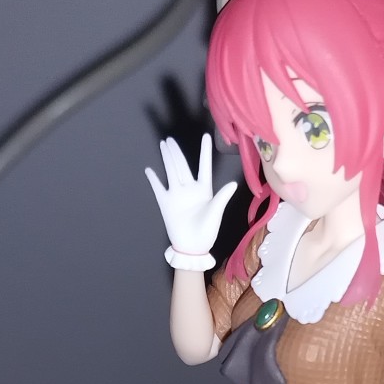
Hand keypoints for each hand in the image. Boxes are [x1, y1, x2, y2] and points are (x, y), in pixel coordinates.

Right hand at [145, 134, 237, 258]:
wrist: (192, 247)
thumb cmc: (207, 231)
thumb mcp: (216, 212)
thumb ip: (222, 197)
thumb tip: (233, 184)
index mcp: (204, 189)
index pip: (204, 166)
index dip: (205, 151)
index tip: (206, 136)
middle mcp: (190, 189)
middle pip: (182, 165)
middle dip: (176, 152)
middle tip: (170, 139)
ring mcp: (177, 195)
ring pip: (171, 171)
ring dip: (167, 159)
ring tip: (163, 145)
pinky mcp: (166, 203)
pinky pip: (158, 188)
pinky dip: (154, 179)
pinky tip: (149, 170)